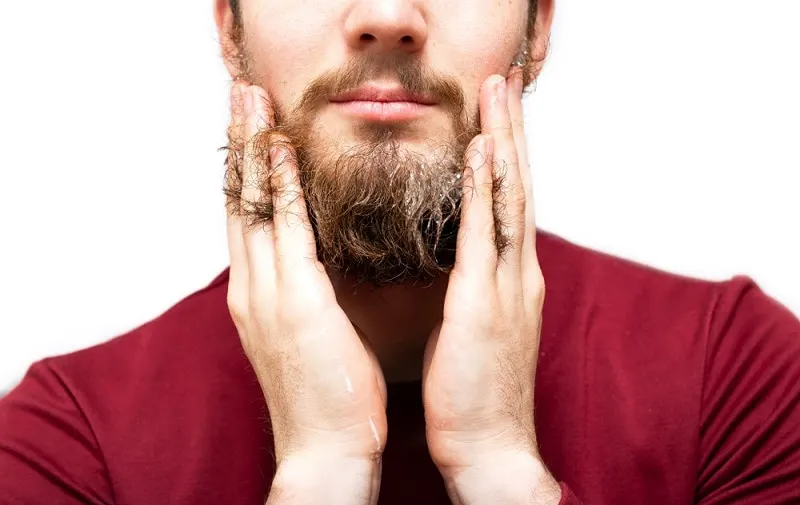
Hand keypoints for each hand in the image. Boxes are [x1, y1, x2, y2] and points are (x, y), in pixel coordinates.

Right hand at [225, 82, 386, 500]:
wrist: (327, 451)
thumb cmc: (326, 397)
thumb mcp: (309, 336)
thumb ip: (305, 296)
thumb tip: (315, 267)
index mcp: (257, 298)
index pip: (246, 220)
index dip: (246, 171)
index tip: (251, 129)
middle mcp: (251, 289)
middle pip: (238, 201)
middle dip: (239, 144)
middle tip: (240, 94)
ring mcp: (267, 294)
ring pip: (253, 206)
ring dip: (252, 149)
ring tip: (252, 101)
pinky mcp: (294, 302)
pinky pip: (286, 231)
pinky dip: (281, 187)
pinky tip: (281, 150)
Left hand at [422, 70, 558, 500]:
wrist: (490, 448)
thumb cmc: (475, 392)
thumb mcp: (476, 327)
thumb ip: (474, 287)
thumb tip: (459, 262)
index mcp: (511, 279)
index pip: (509, 203)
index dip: (505, 154)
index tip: (497, 115)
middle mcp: (518, 273)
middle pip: (516, 186)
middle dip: (511, 131)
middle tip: (504, 82)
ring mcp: (506, 285)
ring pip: (507, 198)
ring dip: (503, 142)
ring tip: (499, 95)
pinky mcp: (483, 303)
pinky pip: (483, 235)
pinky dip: (483, 189)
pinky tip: (481, 152)